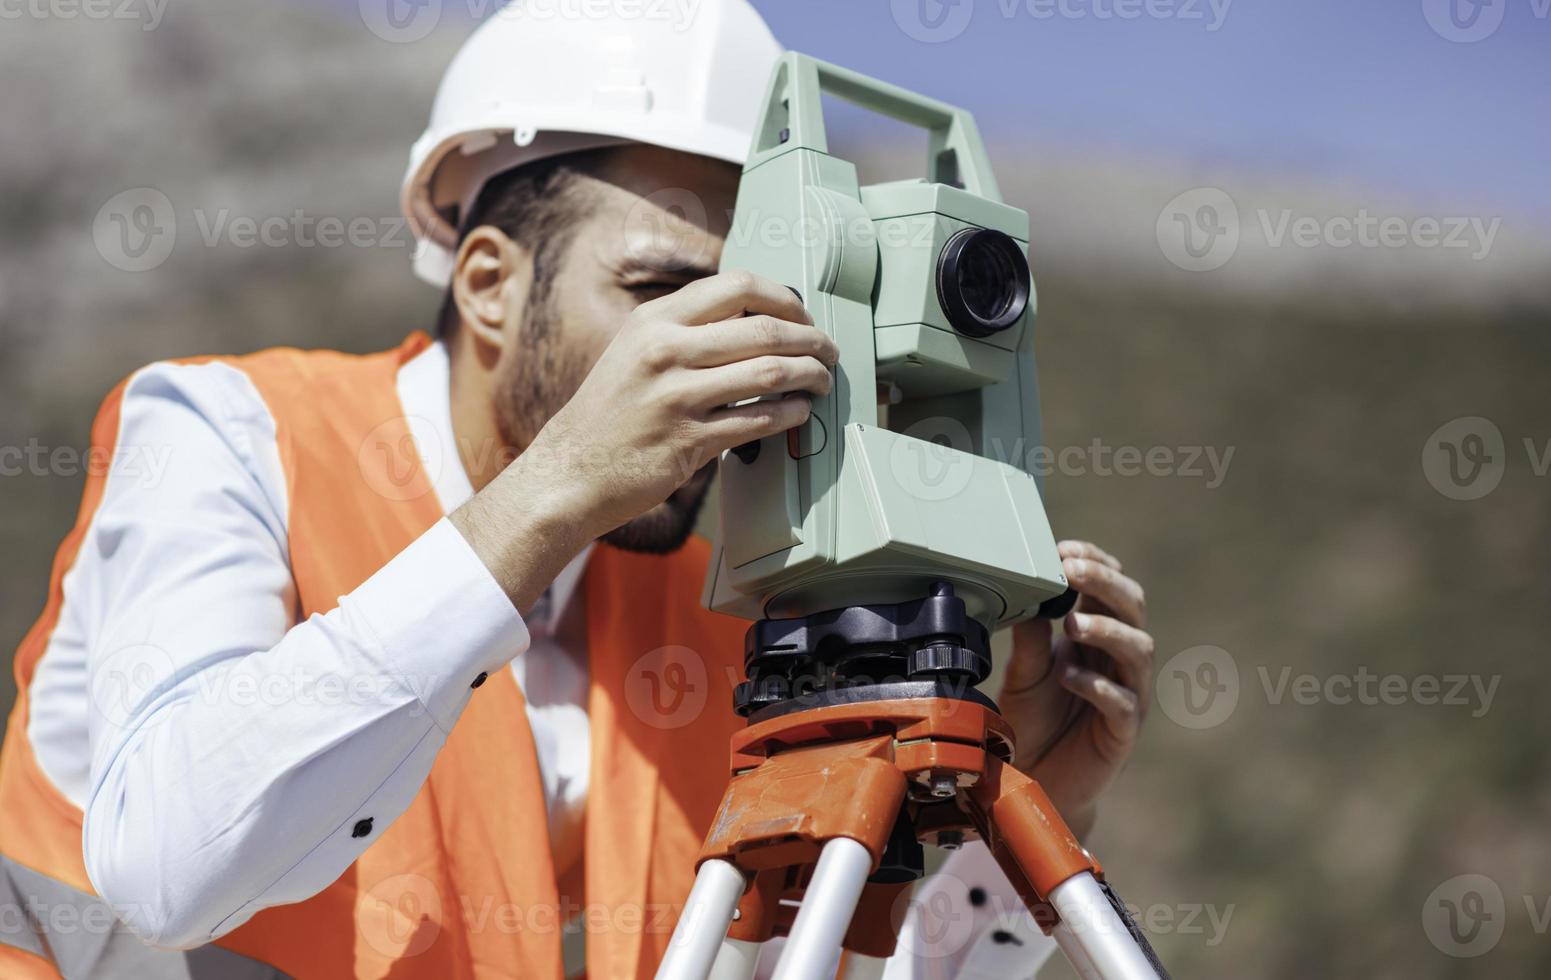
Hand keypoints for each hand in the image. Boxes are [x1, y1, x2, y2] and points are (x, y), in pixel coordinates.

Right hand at [453, 270, 836, 609]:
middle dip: (810, 340)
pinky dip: (790, 414)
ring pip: (769, 373)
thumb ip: (686, 330)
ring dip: (809, 376)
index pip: (737, 286)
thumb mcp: (634, 350)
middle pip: (763, 328)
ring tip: (821, 381)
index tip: (803, 316)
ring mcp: (676, 397)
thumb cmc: (608, 413)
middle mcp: (664, 351)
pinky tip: (799, 412)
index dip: (784, 298)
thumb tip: (755, 319)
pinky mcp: (689, 441)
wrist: (570, 471)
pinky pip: (758, 420)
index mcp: (654, 321)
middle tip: (827, 351)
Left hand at [997, 541, 1152, 838]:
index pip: (1110, 586)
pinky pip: (1124, 703)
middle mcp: (1118, 658)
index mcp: (1098, 634)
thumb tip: (1025, 590)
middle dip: (1105, 583)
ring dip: (1108, 630)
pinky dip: (1099, 686)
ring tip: (1073, 624)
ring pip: (1139, 650)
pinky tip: (1070, 677)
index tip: (1064, 549)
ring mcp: (1127, 693)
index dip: (1095, 562)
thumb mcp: (1024, 671)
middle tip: (1072, 572)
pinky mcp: (1123, 731)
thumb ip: (1030, 636)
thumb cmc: (1034, 719)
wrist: (1034, 778)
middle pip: (1133, 608)